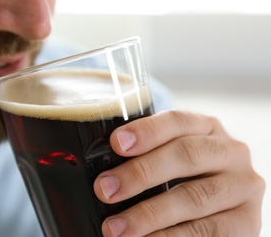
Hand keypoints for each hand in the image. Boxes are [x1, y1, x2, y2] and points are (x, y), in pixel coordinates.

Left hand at [94, 110, 264, 236]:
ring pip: (194, 198)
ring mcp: (243, 186)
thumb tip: (98, 173)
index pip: (178, 121)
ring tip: (116, 229)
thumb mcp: (170, 156)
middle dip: (140, 173)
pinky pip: (207, 232)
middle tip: (104, 189)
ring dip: (149, 215)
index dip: (147, 131)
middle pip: (185, 156)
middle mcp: (230, 151)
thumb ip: (146, 156)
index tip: (116, 143)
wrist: (221, 204)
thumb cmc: (184, 175)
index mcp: (207, 127)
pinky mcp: (248, 221)